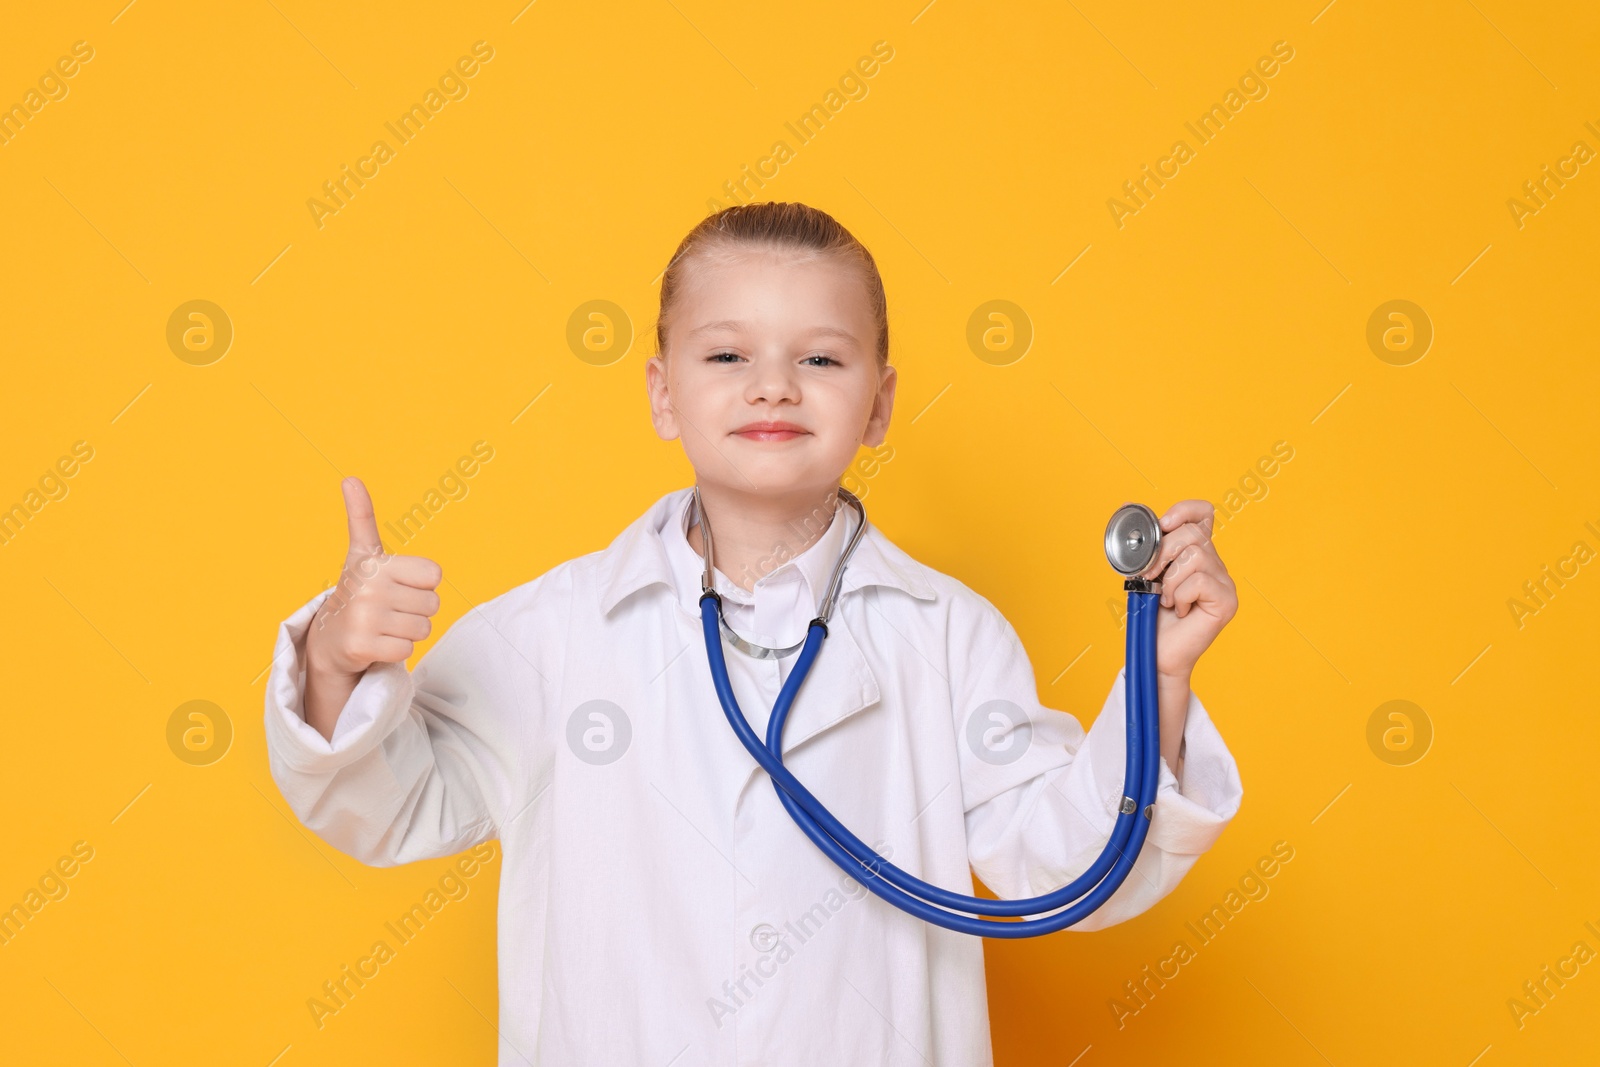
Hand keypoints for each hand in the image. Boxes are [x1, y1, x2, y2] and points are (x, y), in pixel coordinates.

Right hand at [306, 477, 443, 680]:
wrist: (328, 637)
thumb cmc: (359, 590)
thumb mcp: (363, 552)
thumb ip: (361, 515)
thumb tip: (349, 478)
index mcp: (374, 562)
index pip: (435, 575)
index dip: (422, 583)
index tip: (398, 583)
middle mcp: (367, 588)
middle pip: (433, 604)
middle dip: (416, 610)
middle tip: (389, 608)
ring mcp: (363, 618)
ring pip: (423, 629)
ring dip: (408, 631)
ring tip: (383, 625)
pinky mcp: (361, 646)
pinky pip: (407, 649)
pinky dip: (396, 650)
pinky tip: (376, 642)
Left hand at [1131, 499, 1237, 679]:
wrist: (1155, 651)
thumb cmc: (1151, 615)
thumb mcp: (1145, 573)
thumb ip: (1147, 547)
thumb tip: (1129, 509)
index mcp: (1196, 552)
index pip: (1203, 513)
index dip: (1185, 509)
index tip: (1164, 523)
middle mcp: (1215, 564)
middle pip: (1194, 533)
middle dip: (1163, 551)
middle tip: (1150, 577)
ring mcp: (1224, 583)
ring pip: (1196, 555)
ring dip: (1170, 579)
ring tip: (1167, 599)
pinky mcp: (1227, 601)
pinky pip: (1200, 581)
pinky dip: (1180, 595)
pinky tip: (1180, 609)